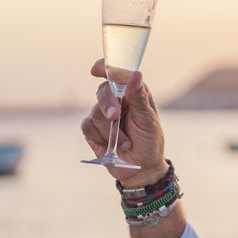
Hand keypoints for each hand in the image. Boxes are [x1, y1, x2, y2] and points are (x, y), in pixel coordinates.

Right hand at [80, 60, 168, 186]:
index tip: (96, 70)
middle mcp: (117, 101)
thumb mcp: (148, 120)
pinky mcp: (93, 130)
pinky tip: (110, 145)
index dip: (105, 68)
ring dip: (110, 130)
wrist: (142, 169)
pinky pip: (87, 126)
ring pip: (95, 111)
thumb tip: (135, 74)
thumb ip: (139, 98)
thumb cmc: (150, 142)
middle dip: (108, 104)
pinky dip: (100, 137)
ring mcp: (103, 115)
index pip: (116, 73)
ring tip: (125, 143)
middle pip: (102, 91)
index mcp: (133, 93)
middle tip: (115, 116)